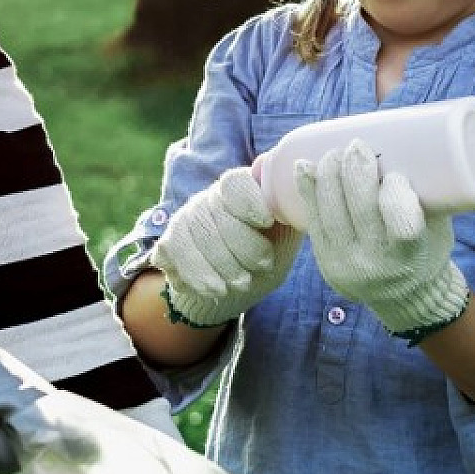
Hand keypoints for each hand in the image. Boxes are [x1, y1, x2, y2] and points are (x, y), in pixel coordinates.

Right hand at [150, 166, 301, 325]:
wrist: (236, 285)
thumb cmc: (268, 254)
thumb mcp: (286, 236)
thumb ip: (293, 217)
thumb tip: (305, 204)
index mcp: (241, 191)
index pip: (235, 183)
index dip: (249, 199)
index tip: (267, 220)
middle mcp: (209, 200)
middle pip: (217, 211)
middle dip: (242, 244)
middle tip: (263, 265)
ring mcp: (187, 220)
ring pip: (196, 234)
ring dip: (222, 264)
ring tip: (242, 284)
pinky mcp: (169, 242)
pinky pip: (177, 254)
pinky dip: (199, 275)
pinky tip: (216, 290)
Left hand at [294, 140, 467, 338]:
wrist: (405, 297)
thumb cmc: (427, 250)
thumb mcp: (437, 228)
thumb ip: (424, 195)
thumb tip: (409, 143)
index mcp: (411, 256)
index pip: (401, 222)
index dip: (395, 192)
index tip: (395, 174)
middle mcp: (376, 263)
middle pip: (359, 210)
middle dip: (355, 171)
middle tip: (357, 145)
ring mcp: (345, 262)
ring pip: (331, 212)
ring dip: (328, 175)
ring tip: (334, 152)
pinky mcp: (324, 260)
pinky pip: (313, 220)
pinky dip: (307, 189)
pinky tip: (304, 166)